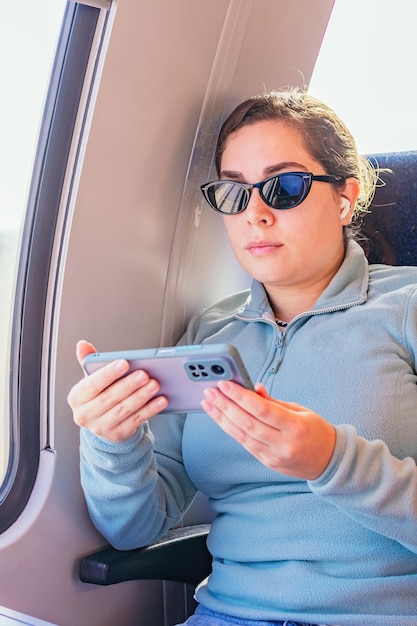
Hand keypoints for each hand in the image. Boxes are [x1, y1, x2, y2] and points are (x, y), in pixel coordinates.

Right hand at [67, 340, 168, 441]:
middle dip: (129, 385)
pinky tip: (160, 400)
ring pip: (123, 410)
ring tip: (154, 384)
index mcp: (77, 398)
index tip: (124, 362)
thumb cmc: (99, 395)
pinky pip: (136, 420)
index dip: (108, 374)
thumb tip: (83, 344)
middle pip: (109, 398)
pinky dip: (150, 410)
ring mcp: (102, 427)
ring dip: (141, 396)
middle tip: (144, 374)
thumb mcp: (92, 379)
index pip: (92, 385)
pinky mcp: (118, 434)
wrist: (103, 422)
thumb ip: (90, 361)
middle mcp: (86, 414)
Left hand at [201, 381, 335, 479]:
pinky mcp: (266, 462)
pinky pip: (244, 444)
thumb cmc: (316, 431)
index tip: (225, 384)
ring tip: (208, 403)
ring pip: (241, 435)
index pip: (262, 410)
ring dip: (221, 418)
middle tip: (210, 392)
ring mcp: (274, 456)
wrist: (328, 462)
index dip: (241, 396)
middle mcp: (283, 444)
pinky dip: (230, 429)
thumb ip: (274, 401)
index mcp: (296, 427)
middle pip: (247, 423)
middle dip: (225, 406)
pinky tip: (220, 417)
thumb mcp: (300, 410)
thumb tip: (253, 388)